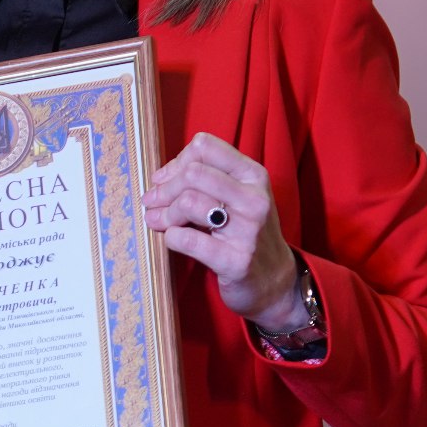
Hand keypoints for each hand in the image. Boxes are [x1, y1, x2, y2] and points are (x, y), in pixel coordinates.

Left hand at [145, 132, 305, 329]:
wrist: (274, 280)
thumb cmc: (245, 232)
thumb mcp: (236, 196)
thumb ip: (204, 180)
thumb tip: (159, 178)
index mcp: (253, 175)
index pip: (205, 147)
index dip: (176, 162)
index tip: (165, 180)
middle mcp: (254, 198)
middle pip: (193, 173)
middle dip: (164, 189)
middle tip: (153, 204)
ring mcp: (248, 230)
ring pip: (189, 202)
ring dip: (164, 214)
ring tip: (159, 222)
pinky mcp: (236, 261)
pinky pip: (188, 240)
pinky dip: (171, 238)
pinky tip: (174, 239)